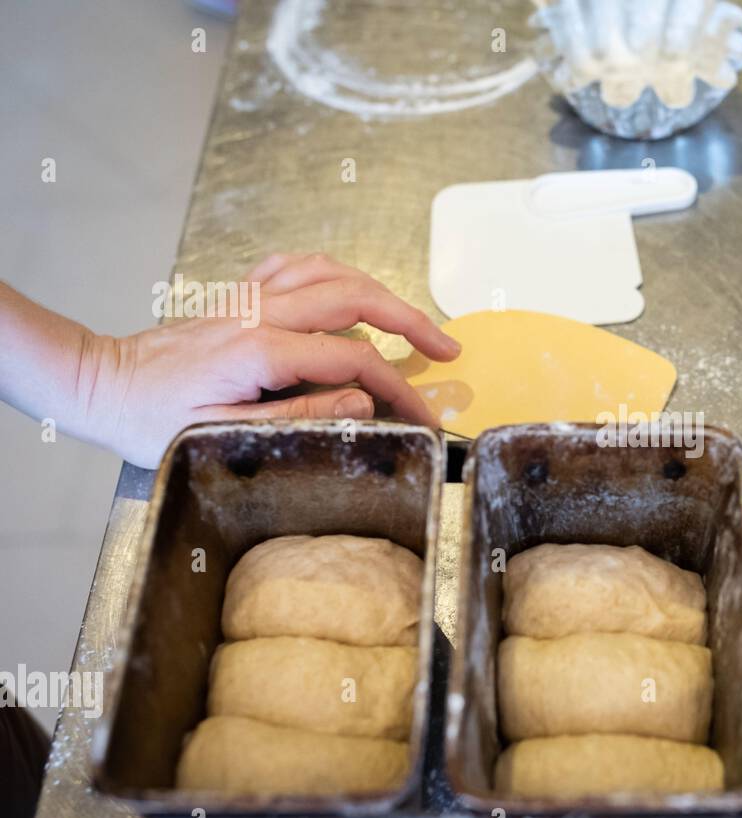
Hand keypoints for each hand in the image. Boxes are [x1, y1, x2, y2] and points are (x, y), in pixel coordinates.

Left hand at [83, 253, 459, 466]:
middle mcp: (260, 311)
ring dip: (381, 291)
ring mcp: (249, 296)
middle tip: (446, 349)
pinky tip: (350, 290)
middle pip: (357, 297)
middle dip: (411, 321)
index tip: (423, 415)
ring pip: (333, 271)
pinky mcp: (239, 294)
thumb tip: (361, 398)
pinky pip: (298, 265)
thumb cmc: (152, 418)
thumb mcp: (223, 434)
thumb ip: (299, 414)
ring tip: (411, 321)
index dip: (399, 387)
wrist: (102, 383)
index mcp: (261, 349)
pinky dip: (335, 273)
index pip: (355, 358)